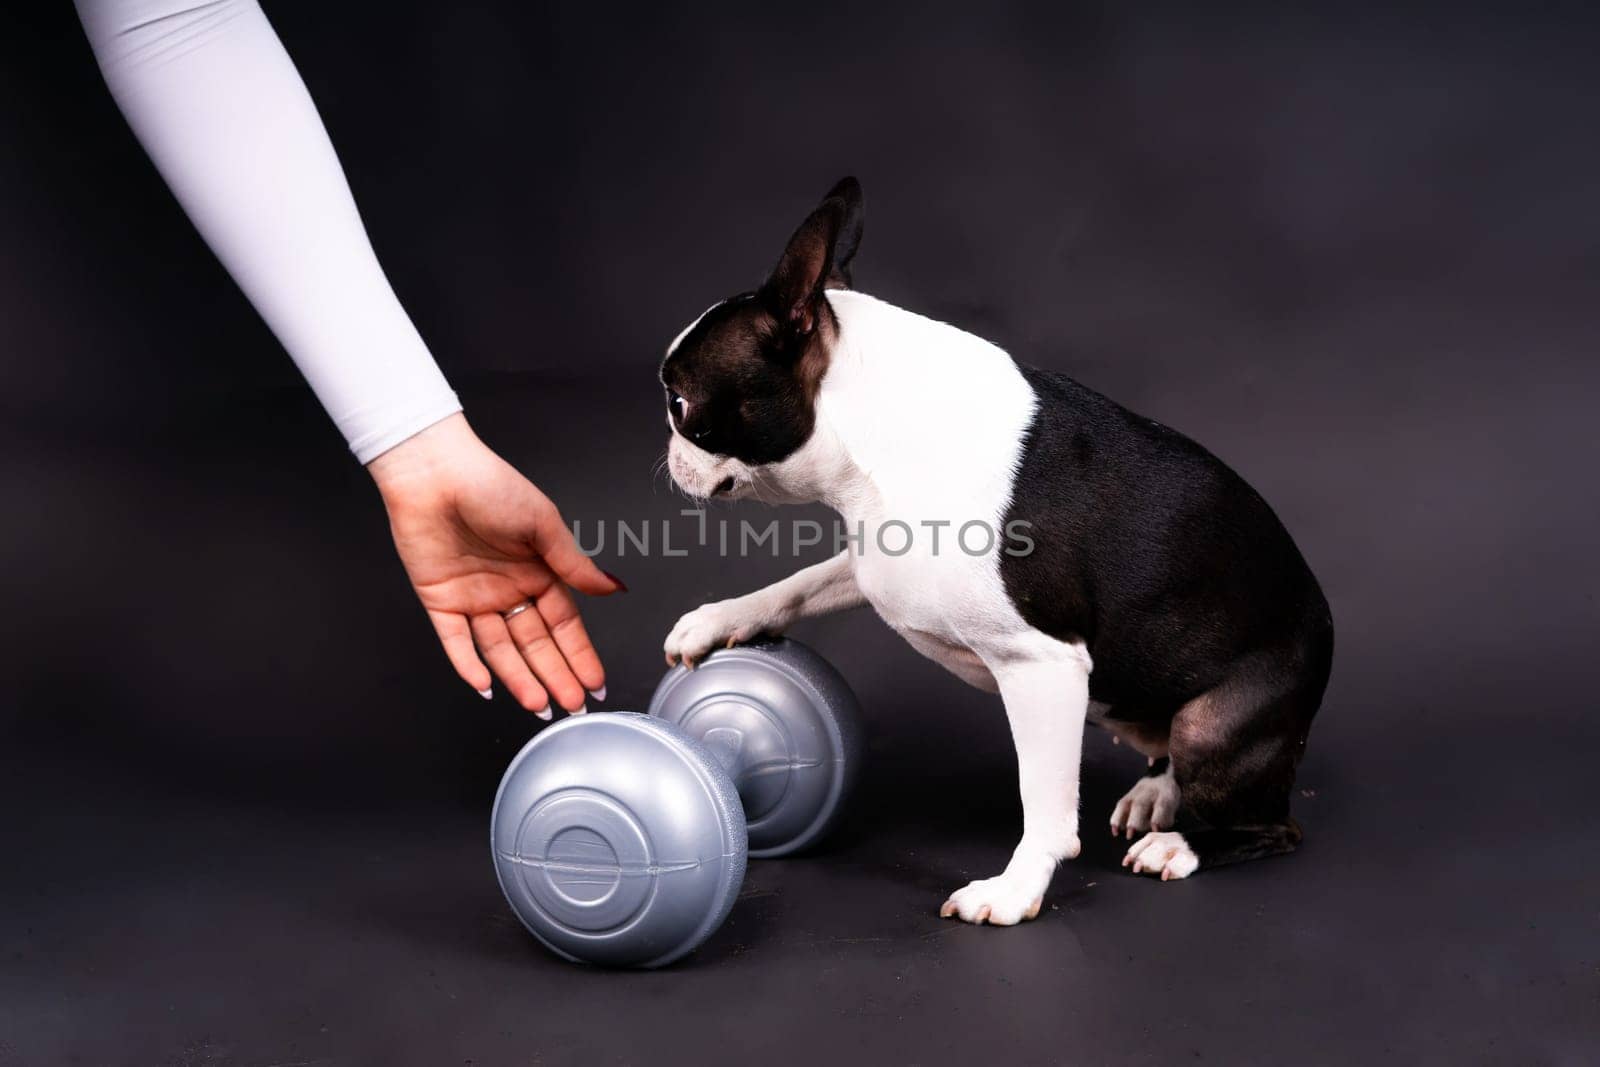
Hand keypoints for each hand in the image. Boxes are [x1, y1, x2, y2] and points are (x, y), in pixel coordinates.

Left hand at [367, 414, 622, 716]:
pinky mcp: (439, 600)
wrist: (434, 471)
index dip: (580, 654)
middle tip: (573, 704)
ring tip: (539, 705)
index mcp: (538, 571)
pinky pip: (455, 641)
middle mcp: (508, 589)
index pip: (564, 624)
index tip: (595, 682)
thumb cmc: (491, 485)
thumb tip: (613, 588)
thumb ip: (574, 565)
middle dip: (555, 675)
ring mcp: (474, 598)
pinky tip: (486, 687)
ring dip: (519, 677)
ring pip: (500, 649)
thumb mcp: (544, 525)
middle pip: (535, 643)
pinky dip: (468, 665)